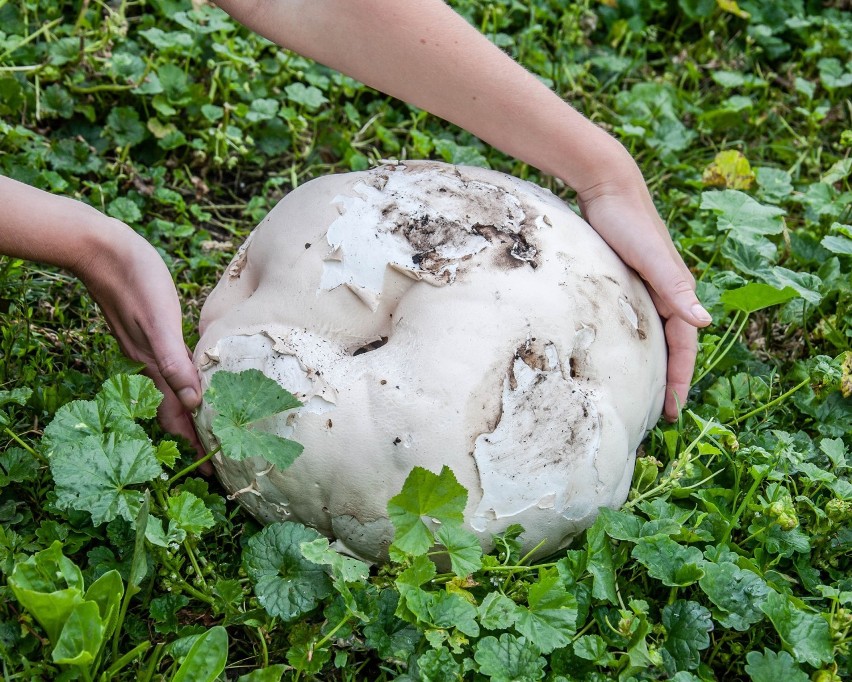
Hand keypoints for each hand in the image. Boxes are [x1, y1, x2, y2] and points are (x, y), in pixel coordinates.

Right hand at [74, 219, 205, 456]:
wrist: (102, 249)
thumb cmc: (135, 279)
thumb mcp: (159, 321)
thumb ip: (174, 361)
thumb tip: (194, 400)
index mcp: (154, 364)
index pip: (176, 414)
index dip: (192, 441)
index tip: (208, 470)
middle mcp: (149, 362)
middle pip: (173, 408)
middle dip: (191, 434)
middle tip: (211, 458)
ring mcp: (146, 348)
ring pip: (171, 391)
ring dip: (188, 411)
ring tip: (205, 428)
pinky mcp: (147, 332)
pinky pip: (170, 369)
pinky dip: (182, 384)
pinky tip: (190, 379)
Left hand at [576, 157, 710, 420]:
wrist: (605, 185)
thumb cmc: (627, 221)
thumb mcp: (652, 257)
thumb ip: (676, 288)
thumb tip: (705, 323)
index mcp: (675, 291)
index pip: (683, 345)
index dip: (680, 377)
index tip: (673, 410)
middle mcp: (663, 291)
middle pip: (670, 344)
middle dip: (669, 378)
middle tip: (659, 412)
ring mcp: (643, 285)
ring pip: (652, 333)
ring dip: (652, 362)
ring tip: (641, 390)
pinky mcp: (623, 278)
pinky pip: (633, 319)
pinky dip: (633, 340)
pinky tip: (618, 350)